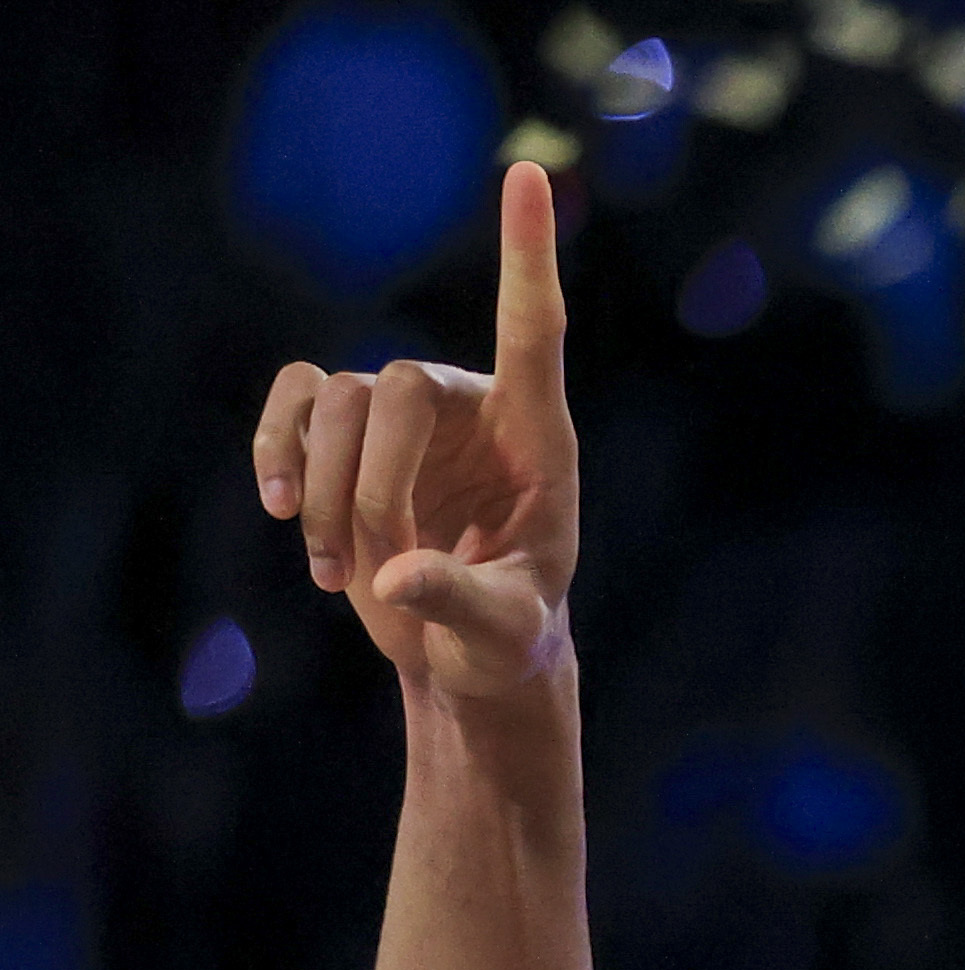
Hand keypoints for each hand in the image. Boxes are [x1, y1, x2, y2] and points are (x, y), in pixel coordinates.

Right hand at [257, 161, 577, 693]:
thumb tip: (398, 581)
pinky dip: (277, 457)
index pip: (532, 327)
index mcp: (535, 437)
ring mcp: (401, 414)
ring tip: (343, 576)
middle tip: (378, 572)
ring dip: (324, 493)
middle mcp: (469, 406)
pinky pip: (291, 406)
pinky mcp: (344, 433)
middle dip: (373, 482)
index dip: (526, 252)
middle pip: (394, 387)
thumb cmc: (506, 634)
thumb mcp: (503, 634)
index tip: (525, 172)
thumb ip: (462, 605)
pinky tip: (287, 518)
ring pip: (335, 404)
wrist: (465, 649)